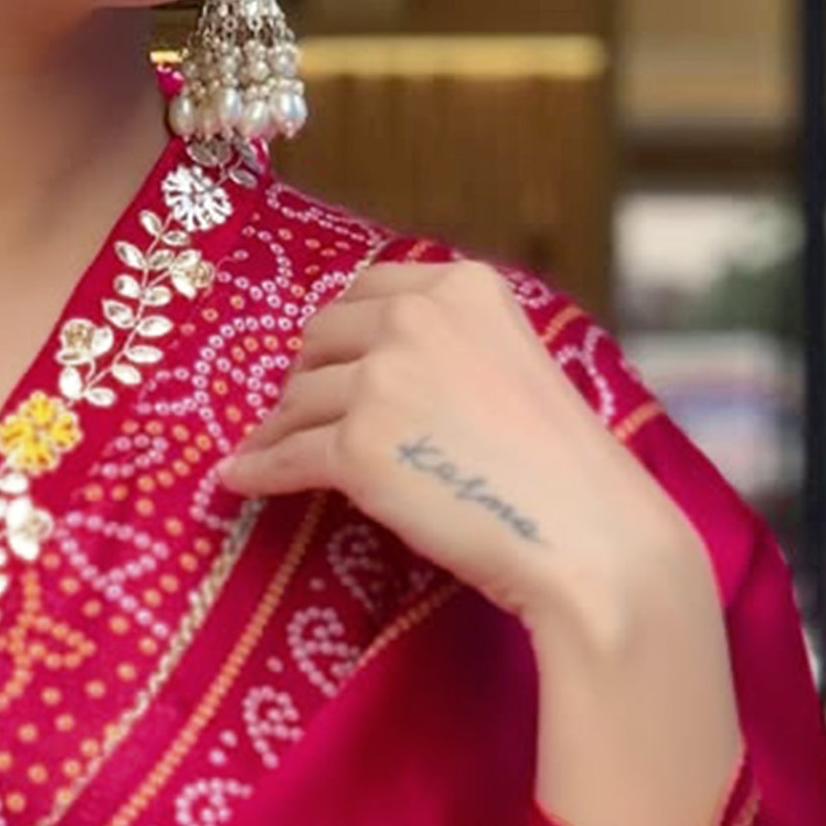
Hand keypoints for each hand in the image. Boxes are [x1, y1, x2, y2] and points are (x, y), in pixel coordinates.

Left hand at [217, 261, 742, 825]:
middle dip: (305, 375)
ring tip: (265, 449)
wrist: (586, 537)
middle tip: (297, 412)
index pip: (370, 289)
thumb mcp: (518, 369)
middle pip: (321, 336)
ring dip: (279, 427)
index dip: (341, 328)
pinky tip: (238, 480)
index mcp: (466, 288)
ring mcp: (381, 380)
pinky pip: (285, 458)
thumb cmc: (566, 471)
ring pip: (298, 400)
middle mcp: (417, 318)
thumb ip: (454, 350)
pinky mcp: (356, 448)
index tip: (326, 356)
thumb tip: (374, 364)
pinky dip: (257, 471)